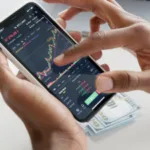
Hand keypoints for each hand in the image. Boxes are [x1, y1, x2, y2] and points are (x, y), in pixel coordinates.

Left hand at [0, 18, 88, 149]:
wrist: (61, 136)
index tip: (58, 28)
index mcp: (27, 77)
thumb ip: (3, 70)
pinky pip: (75, 76)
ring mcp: (56, 86)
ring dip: (78, 54)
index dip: (46, 39)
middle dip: (66, 44)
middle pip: (54, 56)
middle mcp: (41, 81)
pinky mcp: (68, 92)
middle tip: (77, 36)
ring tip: (90, 49)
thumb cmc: (39, 114)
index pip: (36, 52)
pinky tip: (92, 64)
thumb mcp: (14, 89)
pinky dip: (83, 68)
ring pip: (67, 64)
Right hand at [45, 0, 149, 92]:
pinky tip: (90, 33)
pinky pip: (104, 17)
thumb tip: (98, 83)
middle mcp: (130, 23)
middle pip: (96, 2)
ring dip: (79, 8)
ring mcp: (128, 24)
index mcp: (135, 34)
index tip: (61, 60)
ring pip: (99, 6)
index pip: (98, 40)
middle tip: (50, 1)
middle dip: (71, 0)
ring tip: (64, 19)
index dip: (77, 50)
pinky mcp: (126, 28)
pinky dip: (91, 22)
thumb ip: (125, 81)